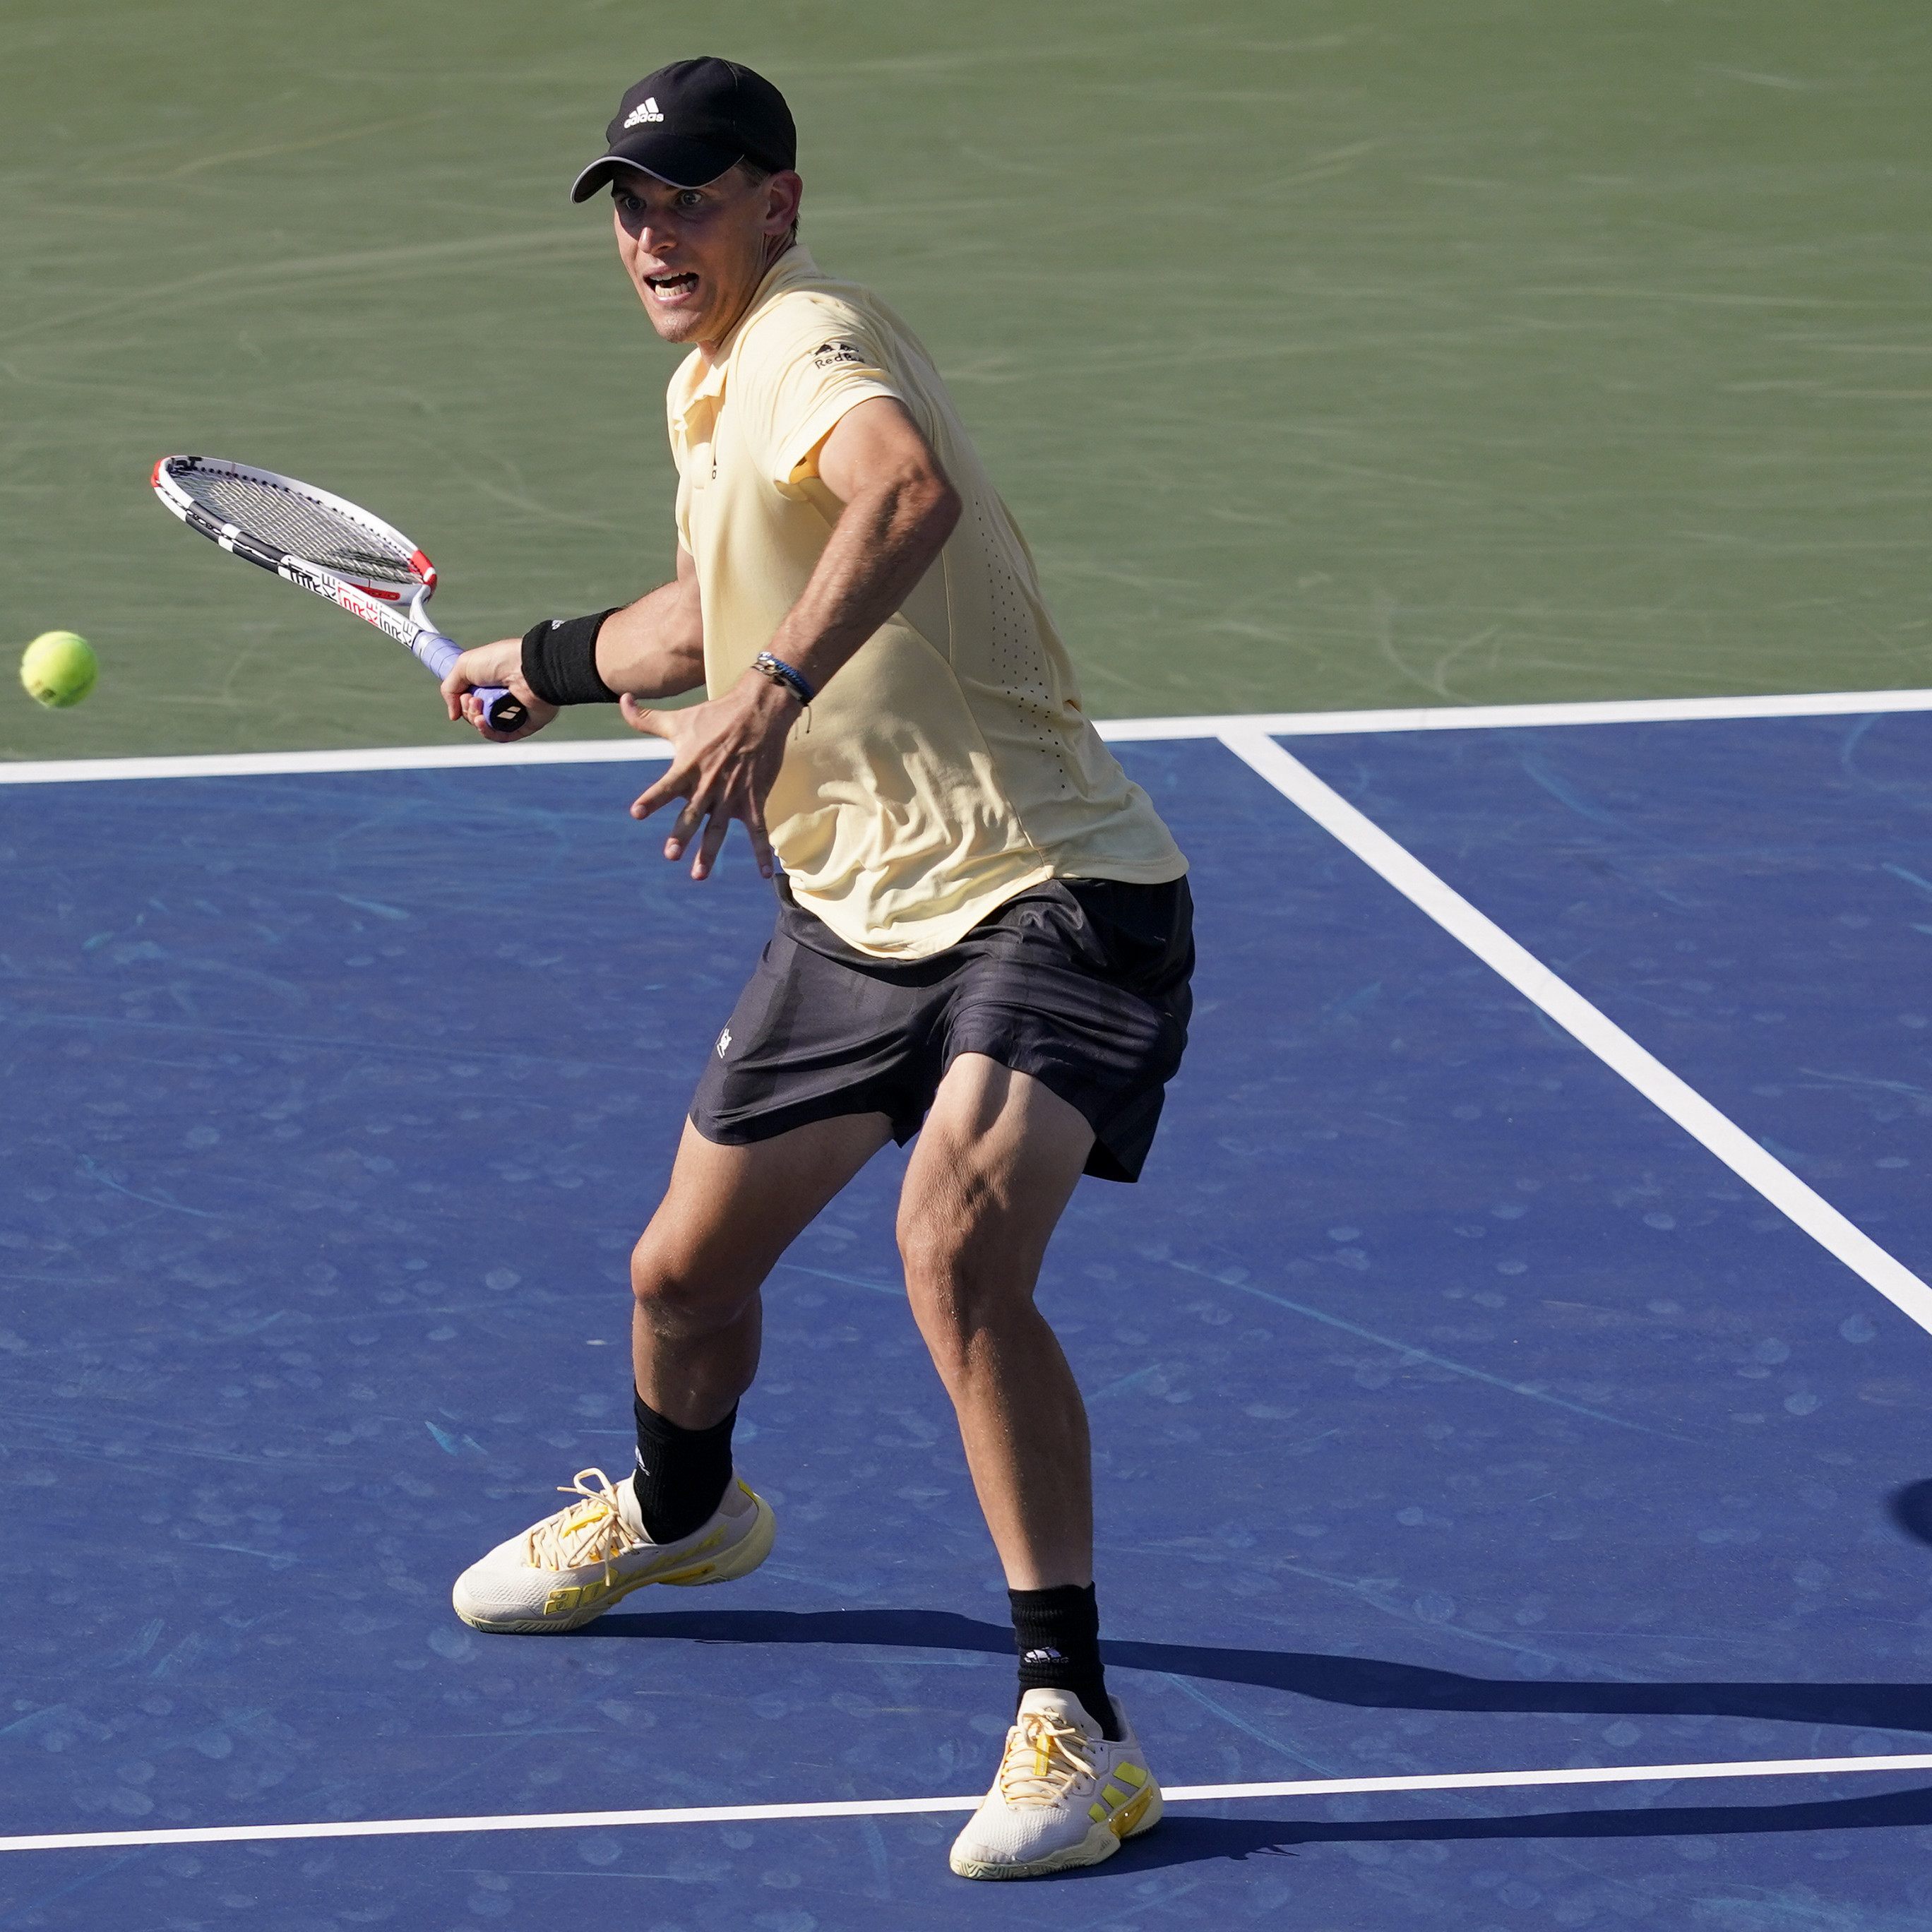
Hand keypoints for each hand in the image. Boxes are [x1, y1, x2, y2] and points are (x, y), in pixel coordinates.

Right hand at [440, 638, 558, 742]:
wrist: (526, 668)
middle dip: (469, 710)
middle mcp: (503, 697)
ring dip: (476, 720)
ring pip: (488, 727)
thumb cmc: (499, 660)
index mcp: (491, 682)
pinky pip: (504, 736)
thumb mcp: (463, 666)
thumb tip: (453, 715)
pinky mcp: (526, 723)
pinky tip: (482, 721)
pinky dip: (489, 732)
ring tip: (478, 707)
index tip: (464, 695)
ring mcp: (515, 711)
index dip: (463, 702)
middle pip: (477, 715)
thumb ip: (450, 689)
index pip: (471, 701)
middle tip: (473, 699)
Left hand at [621, 672, 798, 879]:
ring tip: (698, 874)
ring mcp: (733, 794)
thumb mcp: (679, 719)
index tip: (636, 812)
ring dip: (709, 853)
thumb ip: (646, 719)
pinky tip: (764, 874)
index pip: (665, 786)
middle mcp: (708, 784)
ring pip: (719, 829)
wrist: (759, 711)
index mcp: (688, 767)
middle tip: (671, 854)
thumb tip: (622, 699)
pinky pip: (759, 830)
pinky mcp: (755, 799)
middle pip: (692, 814)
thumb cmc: (716, 715)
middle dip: (681, 835)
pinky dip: (761, 853)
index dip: (651, 799)